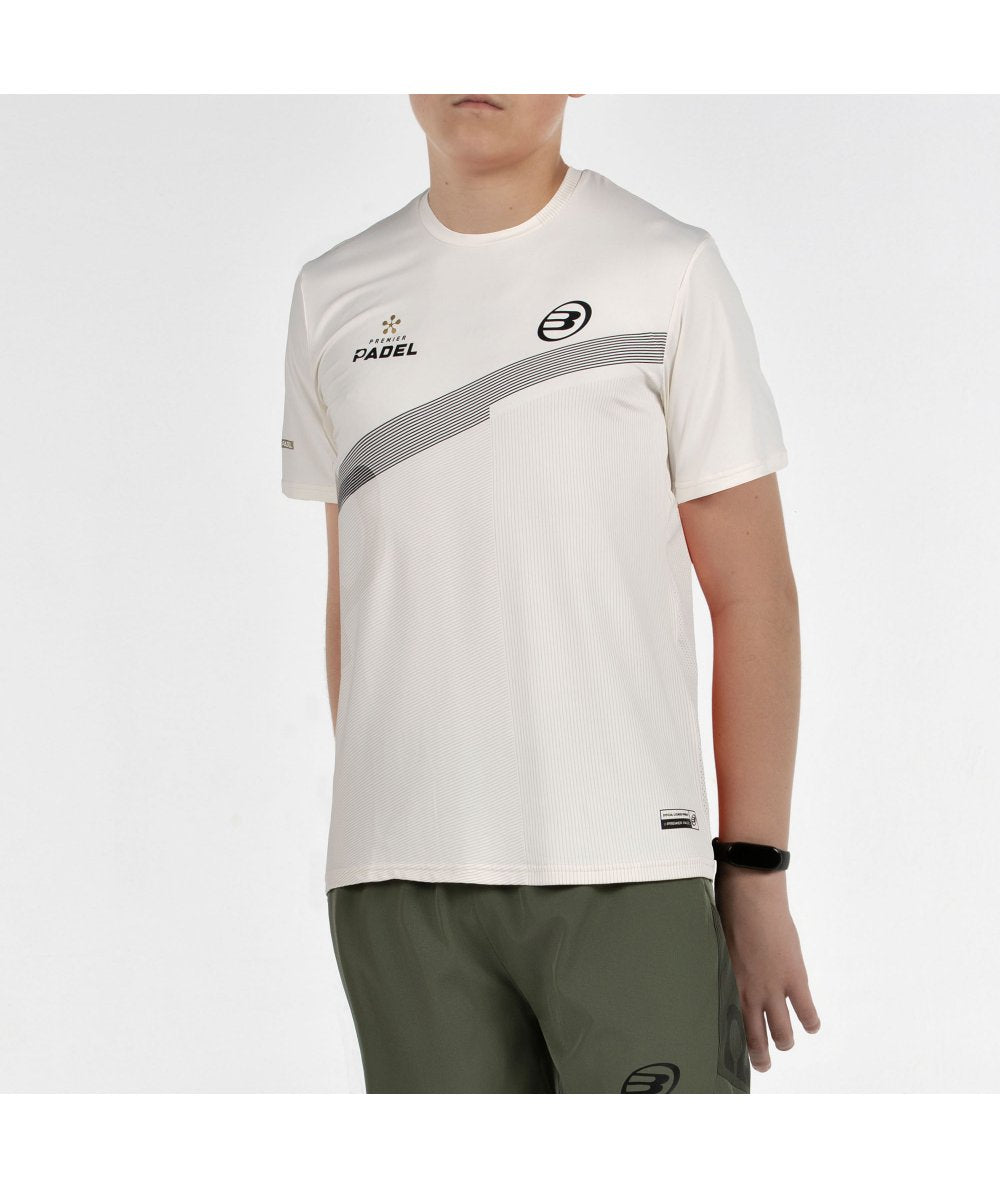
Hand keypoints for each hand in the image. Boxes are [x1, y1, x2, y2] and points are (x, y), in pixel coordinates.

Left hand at [714, 866, 820, 1073]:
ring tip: (785, 1044)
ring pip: (783, 1030)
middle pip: (755, 1035)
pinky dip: (810, 1020)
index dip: (733, 1042)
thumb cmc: (727, 910)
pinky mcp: (794, 977)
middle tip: (762, 1063)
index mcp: (727, 983)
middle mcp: (749, 992)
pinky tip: (810, 1026)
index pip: (729, 1024)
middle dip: (760, 1054)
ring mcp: (773, 987)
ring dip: (784, 1041)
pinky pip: (806, 1010)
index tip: (732, 1055)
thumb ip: (720, 964)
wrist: (751, 894)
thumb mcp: (715, 943)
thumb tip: (719, 972)